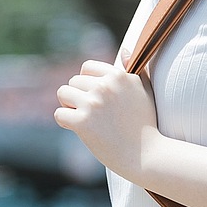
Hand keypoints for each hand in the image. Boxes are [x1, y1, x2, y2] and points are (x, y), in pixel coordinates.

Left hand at [54, 60, 160, 178]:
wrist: (146, 155)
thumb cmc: (146, 124)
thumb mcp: (145, 91)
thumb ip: (133, 69)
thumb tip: (124, 50)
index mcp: (119, 75)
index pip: (86, 67)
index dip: (87, 82)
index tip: (94, 96)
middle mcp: (105, 86)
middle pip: (74, 81)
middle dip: (78, 96)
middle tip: (93, 113)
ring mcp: (93, 104)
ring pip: (63, 93)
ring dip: (69, 106)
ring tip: (84, 118)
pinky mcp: (83, 122)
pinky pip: (59, 114)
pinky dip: (65, 122)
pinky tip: (78, 129)